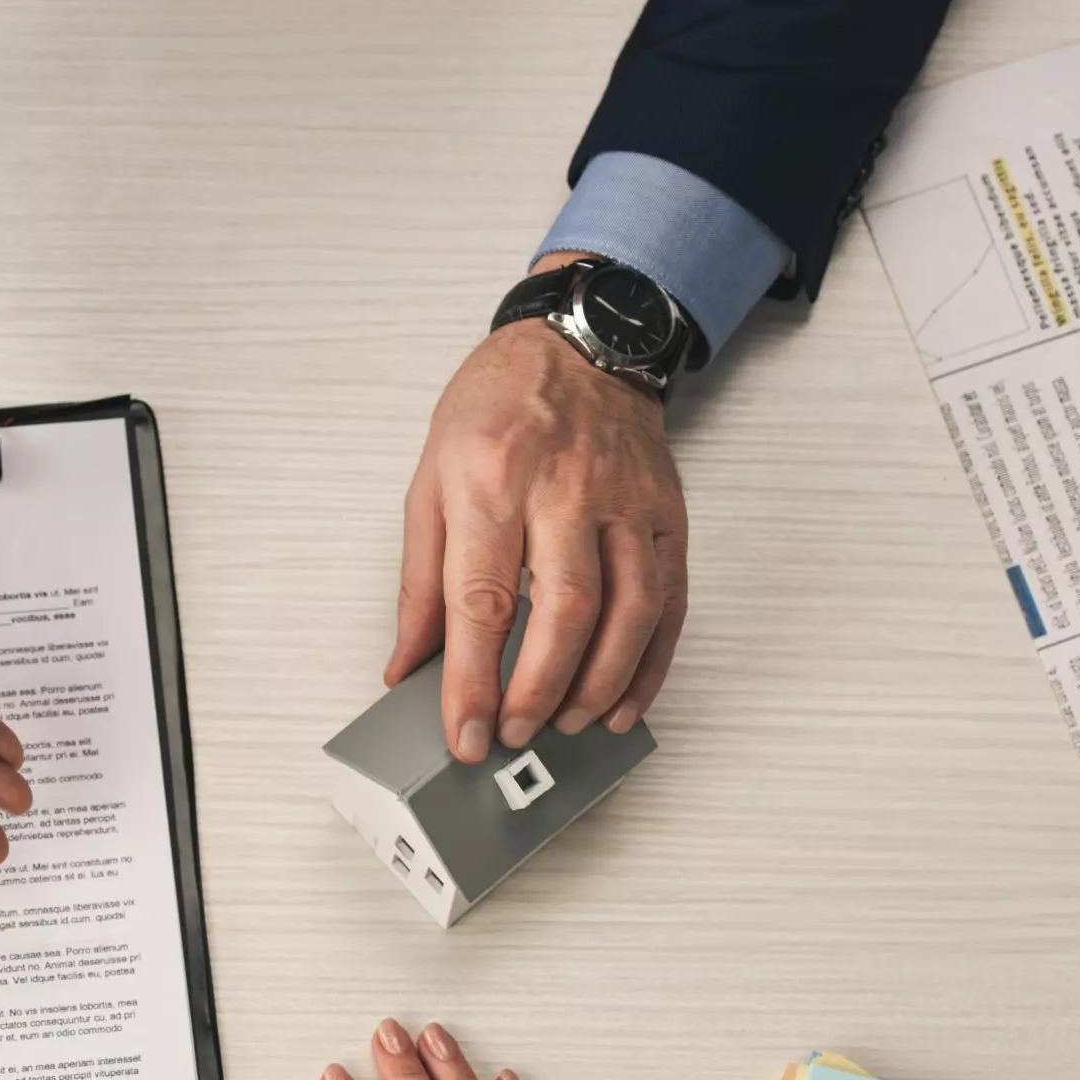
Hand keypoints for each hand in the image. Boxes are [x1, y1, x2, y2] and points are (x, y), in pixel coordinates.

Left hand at [388, 254, 688, 762]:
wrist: (578, 344)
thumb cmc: (496, 410)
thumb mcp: (429, 481)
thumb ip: (419, 581)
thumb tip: (409, 666)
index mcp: (491, 478)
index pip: (482, 598)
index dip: (473, 679)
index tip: (464, 734)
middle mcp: (565, 488)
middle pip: (564, 610)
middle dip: (539, 690)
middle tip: (515, 735)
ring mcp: (626, 500)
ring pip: (629, 610)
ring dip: (599, 684)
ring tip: (567, 725)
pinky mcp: (668, 513)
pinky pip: (670, 601)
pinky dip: (649, 663)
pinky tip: (623, 702)